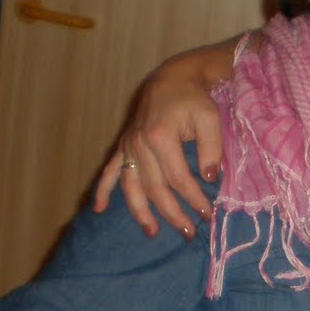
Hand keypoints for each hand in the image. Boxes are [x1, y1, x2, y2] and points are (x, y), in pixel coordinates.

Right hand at [92, 59, 223, 237]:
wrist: (171, 78)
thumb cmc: (193, 98)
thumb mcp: (209, 117)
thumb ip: (212, 147)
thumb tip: (209, 177)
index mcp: (160, 137)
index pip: (178, 179)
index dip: (193, 199)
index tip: (207, 214)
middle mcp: (139, 144)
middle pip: (154, 189)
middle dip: (172, 213)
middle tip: (188, 232)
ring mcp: (128, 147)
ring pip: (130, 186)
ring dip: (140, 212)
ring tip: (152, 232)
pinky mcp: (123, 146)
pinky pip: (109, 171)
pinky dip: (102, 190)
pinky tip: (98, 209)